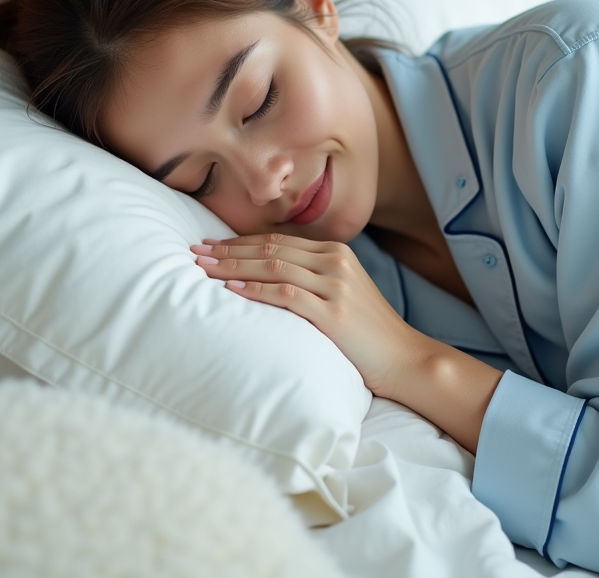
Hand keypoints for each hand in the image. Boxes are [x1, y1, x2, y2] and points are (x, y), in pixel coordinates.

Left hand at [191, 233, 427, 398]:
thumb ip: (311, 279)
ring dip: (233, 266)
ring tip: (203, 268)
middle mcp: (336, 262)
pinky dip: (255, 289)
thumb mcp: (342, 294)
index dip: (240, 241)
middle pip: (271, 249)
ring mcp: (336, 286)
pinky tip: (231, 289)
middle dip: (228, 249)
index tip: (210, 244)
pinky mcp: (334, 312)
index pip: (278, 240)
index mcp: (336, 253)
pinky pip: (285, 294)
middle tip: (195, 251)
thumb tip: (265, 278)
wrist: (404, 358)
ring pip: (273, 266)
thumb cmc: (368, 333)